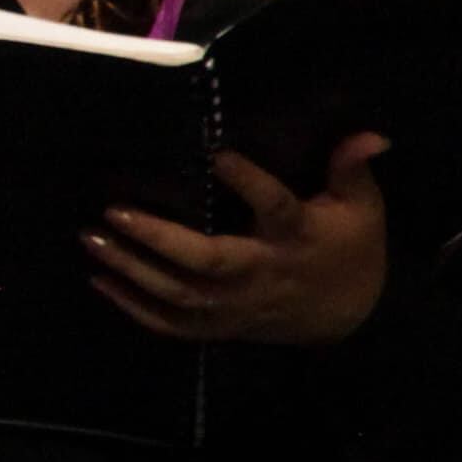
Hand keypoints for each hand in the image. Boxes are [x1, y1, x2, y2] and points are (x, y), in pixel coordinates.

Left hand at [90, 135, 392, 346]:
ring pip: (179, 296)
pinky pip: (172, 326)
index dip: (249, 183)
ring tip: (91, 238)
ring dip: (131, 270)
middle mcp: (261, 274)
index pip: (274, 207)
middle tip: (112, 211)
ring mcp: (237, 307)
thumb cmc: (350, 250)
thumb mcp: (361, 207)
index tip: (217, 155)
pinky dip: (133, 308)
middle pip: (208, 261)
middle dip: (158, 238)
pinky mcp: (222, 328)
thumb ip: (352, 168)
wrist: (354, 320)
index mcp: (296, 237)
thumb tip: (370, 133)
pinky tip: (98, 280)